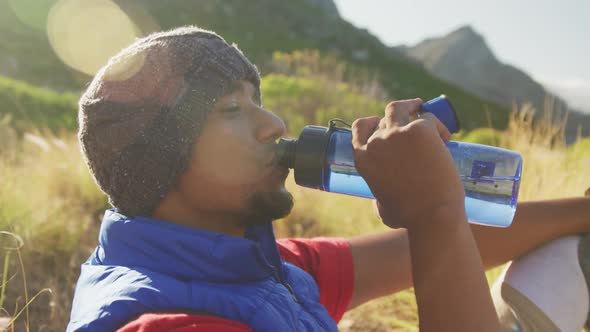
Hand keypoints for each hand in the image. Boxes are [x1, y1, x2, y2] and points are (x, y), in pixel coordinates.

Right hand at [352, 98, 464, 230]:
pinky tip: (446, 138)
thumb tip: (379, 201)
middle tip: (411, 120)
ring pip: (401, 108)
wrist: (431, 213)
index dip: (371, 123)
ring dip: (412, 106)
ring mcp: (397, 133)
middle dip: (397, 118)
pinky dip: (438, 125)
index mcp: (363, 159)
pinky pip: (429, 118)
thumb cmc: (410, 217)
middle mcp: (376, 142)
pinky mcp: (420, 129)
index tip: (381, 122)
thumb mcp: (382, 209)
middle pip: (385, 118)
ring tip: (423, 109)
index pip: (360, 128)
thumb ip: (378, 200)